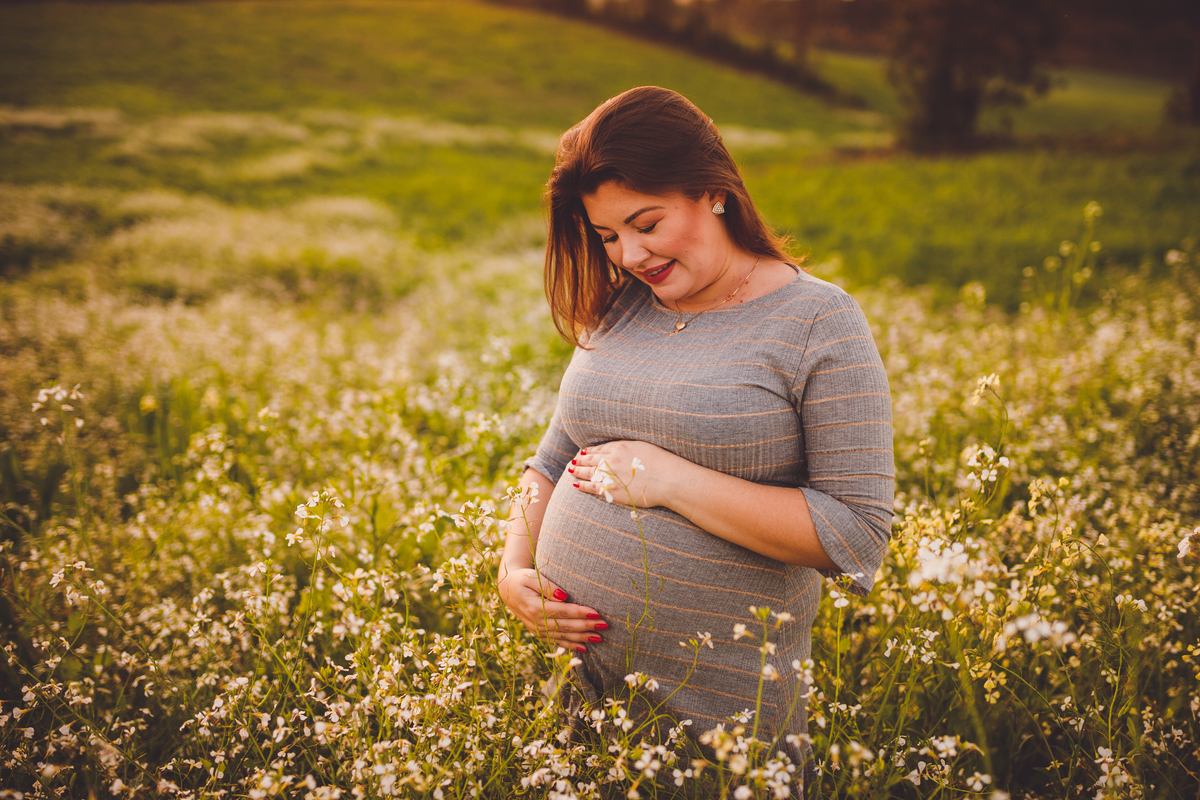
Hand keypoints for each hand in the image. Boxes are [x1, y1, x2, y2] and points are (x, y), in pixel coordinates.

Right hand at [497, 565, 605, 652]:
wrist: (507, 590)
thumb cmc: (522, 579)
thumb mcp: (531, 576)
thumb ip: (547, 585)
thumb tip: (563, 596)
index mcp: (534, 608)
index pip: (561, 612)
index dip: (579, 613)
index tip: (596, 613)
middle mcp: (535, 622)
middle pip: (565, 626)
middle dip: (586, 627)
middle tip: (605, 625)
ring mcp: (537, 630)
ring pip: (563, 636)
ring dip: (582, 638)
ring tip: (600, 638)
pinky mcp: (539, 633)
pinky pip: (557, 641)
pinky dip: (571, 646)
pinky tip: (585, 648)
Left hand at [567, 441, 683, 508]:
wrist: (669, 480)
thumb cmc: (663, 463)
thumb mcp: (645, 447)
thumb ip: (630, 448)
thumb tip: (623, 449)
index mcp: (620, 447)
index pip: (600, 448)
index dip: (591, 451)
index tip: (584, 452)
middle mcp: (612, 459)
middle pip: (591, 459)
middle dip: (580, 460)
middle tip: (573, 460)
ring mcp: (610, 475)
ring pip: (588, 471)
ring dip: (578, 470)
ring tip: (571, 470)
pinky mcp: (611, 490)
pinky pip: (592, 487)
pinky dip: (582, 485)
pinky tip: (575, 484)